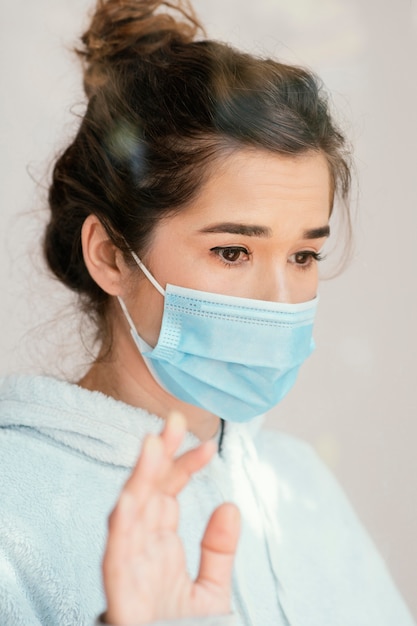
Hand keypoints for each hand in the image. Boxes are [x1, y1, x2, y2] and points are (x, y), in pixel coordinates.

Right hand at [102, 412, 240, 624]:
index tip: (208, 446)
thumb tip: (230, 504)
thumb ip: (219, 550)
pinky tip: (131, 498)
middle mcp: (143, 546)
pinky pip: (117, 553)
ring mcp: (130, 565)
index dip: (185, 465)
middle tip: (175, 420)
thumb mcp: (210, 591)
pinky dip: (122, 524)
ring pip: (130, 511)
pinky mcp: (121, 590)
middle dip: (160, 454)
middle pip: (149, 490)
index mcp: (160, 542)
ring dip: (140, 477)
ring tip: (152, 444)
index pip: (169, 491)